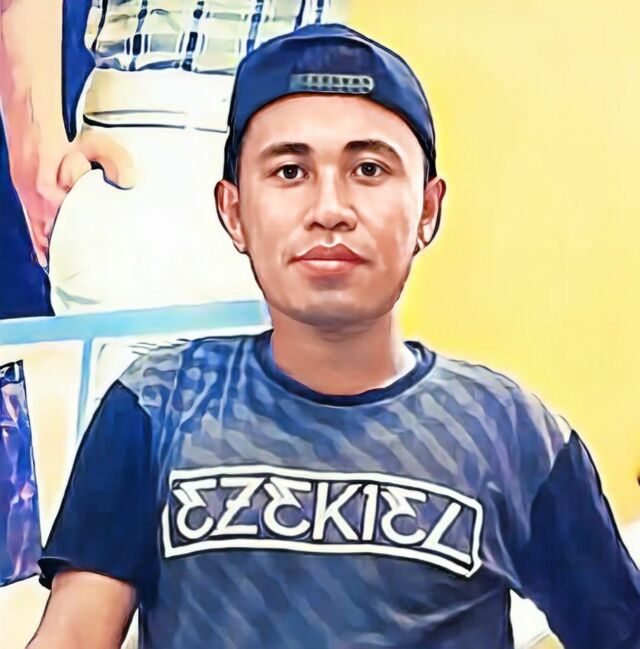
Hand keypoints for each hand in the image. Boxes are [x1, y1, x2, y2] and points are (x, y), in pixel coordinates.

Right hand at [8, 128, 135, 265]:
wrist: (31, 119)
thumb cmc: (67, 135)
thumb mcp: (96, 144)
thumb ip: (116, 161)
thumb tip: (129, 183)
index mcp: (53, 191)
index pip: (73, 225)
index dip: (85, 241)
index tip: (97, 257)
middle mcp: (38, 200)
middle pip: (56, 235)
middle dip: (70, 253)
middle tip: (85, 273)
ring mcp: (29, 201)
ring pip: (42, 234)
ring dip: (55, 251)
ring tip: (68, 272)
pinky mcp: (25, 198)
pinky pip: (32, 227)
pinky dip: (40, 243)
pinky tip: (45, 259)